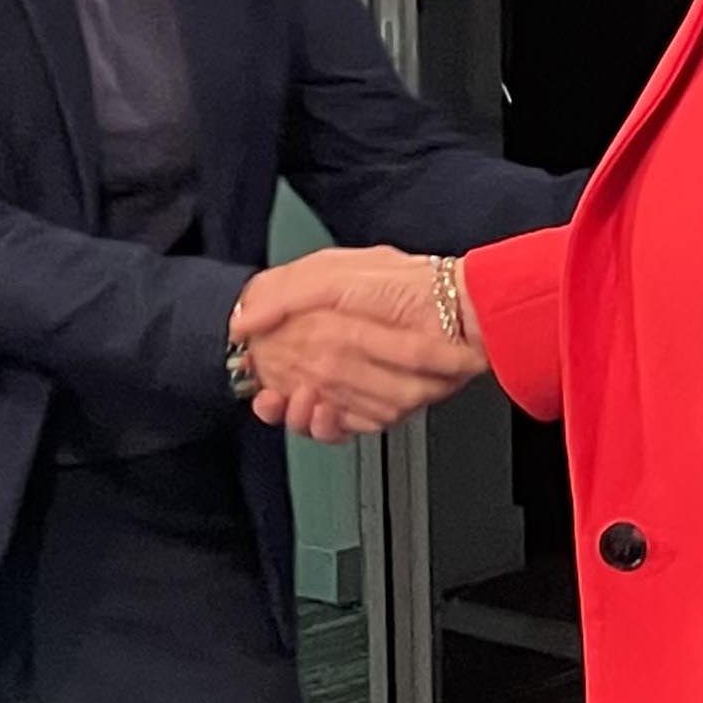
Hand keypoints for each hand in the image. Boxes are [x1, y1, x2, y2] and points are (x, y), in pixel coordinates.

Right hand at [232, 248, 484, 442]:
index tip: (250, 378)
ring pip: (316, 412)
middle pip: (295, 389)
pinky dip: (332, 425)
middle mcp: (344, 353)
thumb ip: (285, 295)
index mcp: (326, 320)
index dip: (260, 369)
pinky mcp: (383, 405)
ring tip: (299, 402)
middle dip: (278, 397)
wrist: (459, 313)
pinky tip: (325, 413)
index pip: (279, 353)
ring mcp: (362, 382)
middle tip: (270, 396)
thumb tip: (242, 320)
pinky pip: (349, 426)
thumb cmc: (405, 285)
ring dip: (301, 413)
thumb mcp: (333, 276)